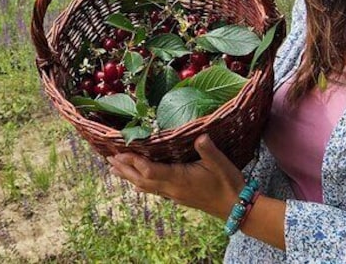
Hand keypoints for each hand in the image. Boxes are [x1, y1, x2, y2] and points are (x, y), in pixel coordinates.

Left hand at [107, 134, 245, 219]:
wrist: (236, 208)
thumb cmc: (228, 183)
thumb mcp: (221, 163)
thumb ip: (208, 150)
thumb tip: (201, 136)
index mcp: (179, 179)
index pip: (150, 171)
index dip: (134, 162)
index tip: (120, 152)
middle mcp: (172, 189)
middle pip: (142, 180)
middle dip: (125, 169)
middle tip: (109, 159)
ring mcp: (174, 195)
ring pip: (146, 186)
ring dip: (129, 177)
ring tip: (115, 169)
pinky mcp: (178, 197)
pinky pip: (154, 190)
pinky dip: (142, 183)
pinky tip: (138, 181)